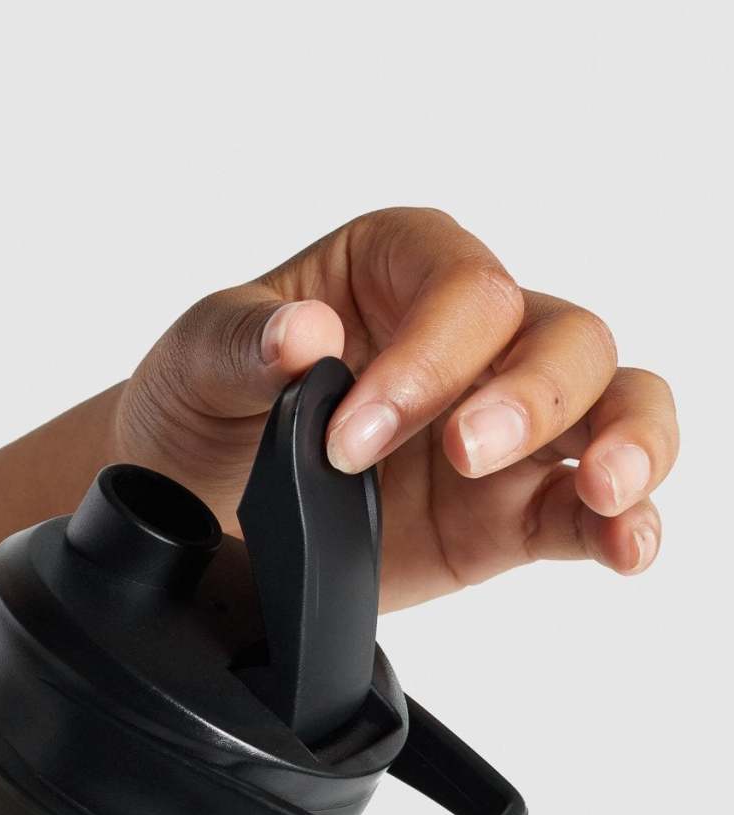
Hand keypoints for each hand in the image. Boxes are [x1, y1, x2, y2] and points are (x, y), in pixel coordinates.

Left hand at [113, 206, 678, 609]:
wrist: (187, 506)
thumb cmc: (201, 405)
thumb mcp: (194, 360)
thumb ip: (243, 345)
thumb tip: (301, 338)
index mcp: (400, 267)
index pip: (464, 287)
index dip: (428, 358)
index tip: (351, 436)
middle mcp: (471, 339)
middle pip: (562, 338)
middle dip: (526, 397)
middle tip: (461, 453)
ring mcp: (499, 428)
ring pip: (610, 407)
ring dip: (622, 445)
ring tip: (603, 491)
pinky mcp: (504, 515)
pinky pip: (584, 512)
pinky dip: (619, 528)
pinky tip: (627, 548)